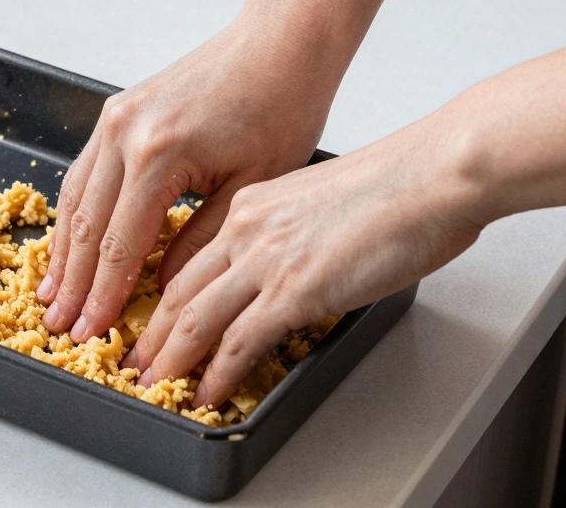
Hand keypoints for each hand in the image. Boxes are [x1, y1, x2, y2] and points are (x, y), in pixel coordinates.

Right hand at [37, 5, 341, 342]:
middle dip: (73, 283)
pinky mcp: (117, 110)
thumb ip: (199, 243)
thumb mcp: (251, 187)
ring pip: (75, 198)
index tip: (92, 332)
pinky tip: (69, 240)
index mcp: (157, 156)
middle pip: (86, 226)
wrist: (279, 40)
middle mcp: (124, 134)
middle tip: (58, 325)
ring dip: (62, 251)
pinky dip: (74, 212)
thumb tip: (164, 290)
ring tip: (51, 293)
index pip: (120, 246)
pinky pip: (84, 171)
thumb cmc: (280, 104)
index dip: (104, 296)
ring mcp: (114, 117)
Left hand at [123, 119, 484, 406]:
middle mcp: (246, 229)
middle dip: (151, 332)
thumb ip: (287, 231)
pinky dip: (217, 373)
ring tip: (155, 382)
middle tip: (135, 358)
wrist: (431, 175)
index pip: (188, 257)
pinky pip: (240, 341)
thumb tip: (284, 263)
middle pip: (178, 291)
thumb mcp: (317, 199)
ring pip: (195, 318)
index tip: (150, 316)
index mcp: (250, 205)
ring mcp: (266, 260)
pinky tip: (207, 390)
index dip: (162, 295)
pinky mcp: (294, 290)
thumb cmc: (395, 185)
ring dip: (171, 358)